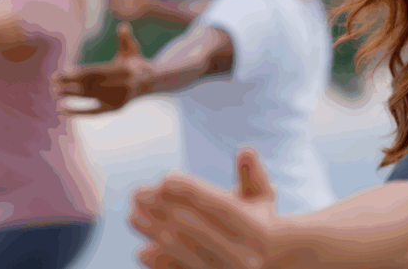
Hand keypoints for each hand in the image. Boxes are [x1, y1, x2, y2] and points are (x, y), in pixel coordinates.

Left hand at [55, 23, 154, 114]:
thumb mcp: (132, 49)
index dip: (78, 73)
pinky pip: (92, 112)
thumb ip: (125, 39)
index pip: (95, 72)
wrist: (149, 82)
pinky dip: (77, 112)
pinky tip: (63, 110)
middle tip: (54, 80)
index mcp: (121, 71)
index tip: (64, 72)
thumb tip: (122, 26)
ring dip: (72, 95)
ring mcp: (115, 99)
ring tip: (56, 91)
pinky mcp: (113, 108)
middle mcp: (118, 87)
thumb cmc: (136, 62)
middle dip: (70, 83)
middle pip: (89, 85)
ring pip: (89, 97)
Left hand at [131, 148, 285, 268]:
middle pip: (198, 229)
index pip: (222, 207)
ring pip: (187, 253)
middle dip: (165, 210)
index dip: (193, 192)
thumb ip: (253, 176)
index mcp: (259, 230)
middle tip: (138, 193)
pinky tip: (143, 251)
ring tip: (134, 216)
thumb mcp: (263, 199)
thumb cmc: (262, 223)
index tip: (165, 178)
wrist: (273, 265)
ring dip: (156, 234)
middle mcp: (245, 256)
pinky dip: (163, 264)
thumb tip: (245, 150)